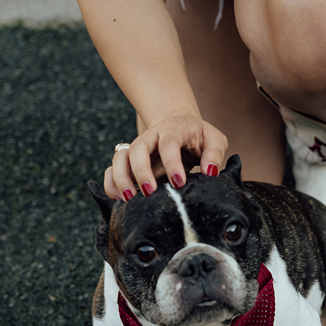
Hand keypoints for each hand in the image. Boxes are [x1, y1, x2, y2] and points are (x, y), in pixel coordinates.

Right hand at [104, 113, 227, 199]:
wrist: (180, 125)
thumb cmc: (199, 136)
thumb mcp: (214, 139)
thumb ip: (214, 153)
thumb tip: (211, 173)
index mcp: (173, 129)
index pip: (168, 143)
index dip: (171, 163)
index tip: (178, 183)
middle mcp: (151, 137)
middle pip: (137, 148)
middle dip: (141, 171)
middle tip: (149, 192)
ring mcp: (138, 148)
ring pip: (120, 157)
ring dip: (121, 178)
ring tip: (129, 199)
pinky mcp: (130, 161)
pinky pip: (113, 168)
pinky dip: (111, 183)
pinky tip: (118, 199)